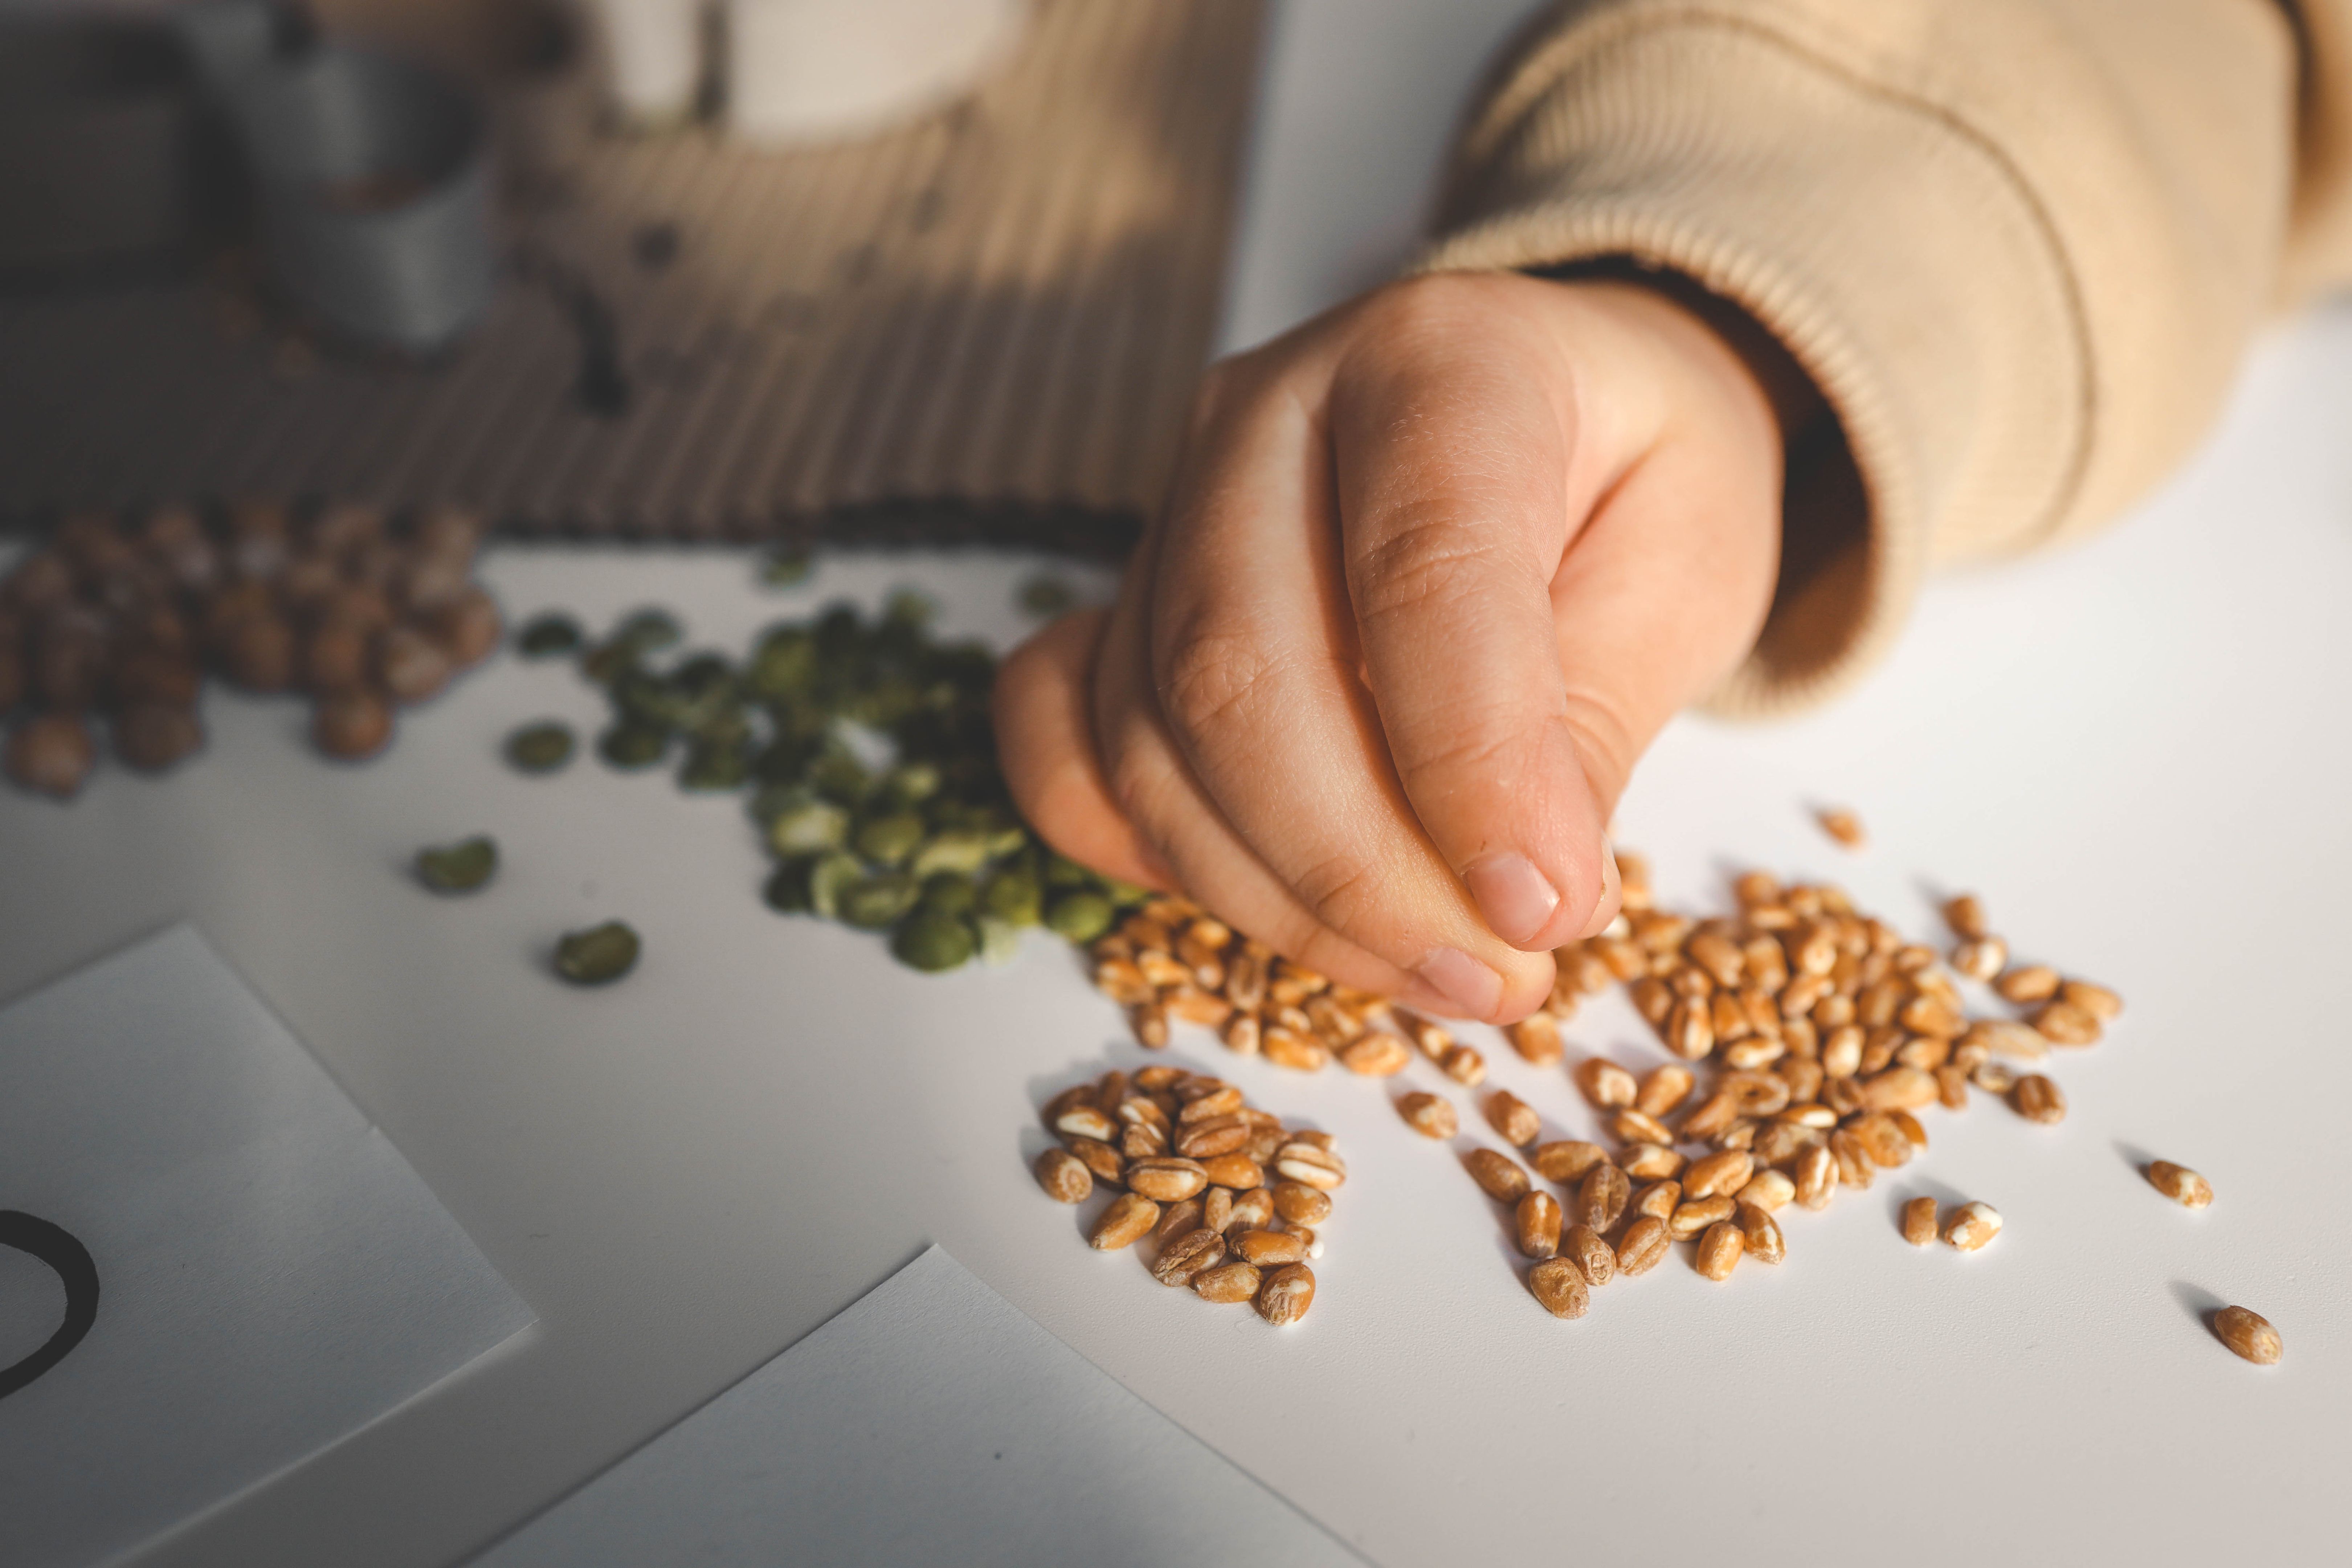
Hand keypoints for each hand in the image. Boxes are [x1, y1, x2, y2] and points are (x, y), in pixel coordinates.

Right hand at [994, 272, 1783, 1021]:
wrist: (1564, 412)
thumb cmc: (1634, 480)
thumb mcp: (1685, 572)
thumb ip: (1593, 725)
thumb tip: (1516, 904)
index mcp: (1438, 359)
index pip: (1421, 573)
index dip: (1473, 769)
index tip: (1543, 915)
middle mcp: (1267, 414)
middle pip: (1242, 669)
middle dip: (1358, 868)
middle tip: (1489, 975)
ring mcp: (1171, 506)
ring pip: (1157, 732)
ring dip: (1280, 895)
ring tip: (1428, 969)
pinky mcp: (1122, 596)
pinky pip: (1065, 736)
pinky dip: (1140, 847)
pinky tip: (1270, 903)